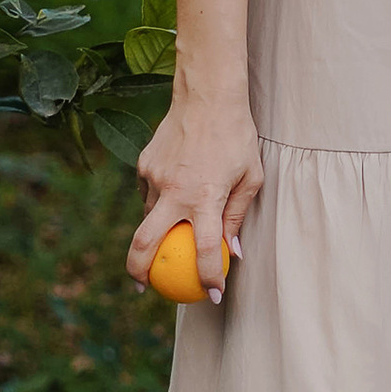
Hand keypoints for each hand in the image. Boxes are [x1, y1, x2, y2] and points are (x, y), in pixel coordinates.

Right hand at [129, 89, 263, 302]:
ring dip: (156, 233)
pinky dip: (159, 203)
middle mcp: (175, 191)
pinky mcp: (144, 165)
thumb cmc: (237, 137)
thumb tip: (233, 253)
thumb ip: (238, 216)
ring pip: (148, 218)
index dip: (209, 278)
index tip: (212, 295)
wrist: (207, 96)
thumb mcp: (251, 177)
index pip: (205, 251)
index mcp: (205, 197)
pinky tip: (170, 200)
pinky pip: (149, 194)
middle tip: (145, 288)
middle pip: (145, 244)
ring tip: (166, 241)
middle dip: (139, 273)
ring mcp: (154, 178)